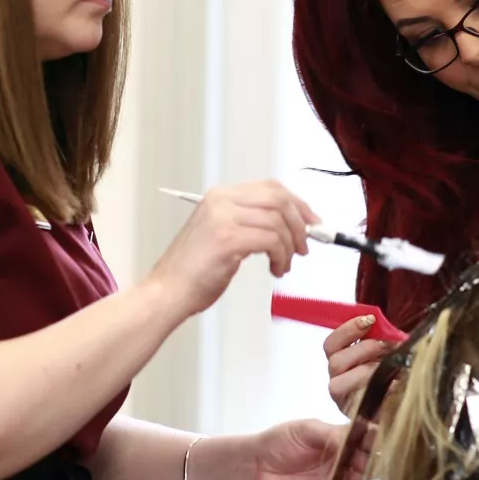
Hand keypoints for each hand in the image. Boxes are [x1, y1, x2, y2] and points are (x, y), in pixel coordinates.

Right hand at [144, 182, 318, 319]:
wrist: (167, 291)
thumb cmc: (193, 272)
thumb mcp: (221, 235)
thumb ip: (250, 224)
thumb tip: (289, 226)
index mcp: (219, 197)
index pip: (270, 187)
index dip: (297, 203)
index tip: (311, 221)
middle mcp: (221, 201)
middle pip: (279, 199)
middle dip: (301, 223)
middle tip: (304, 245)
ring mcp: (223, 218)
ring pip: (278, 221)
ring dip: (290, 246)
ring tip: (284, 264)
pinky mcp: (227, 239)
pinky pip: (272, 240)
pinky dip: (281, 256)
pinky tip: (276, 269)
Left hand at [251, 418, 371, 479]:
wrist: (255, 468)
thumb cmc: (281, 442)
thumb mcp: (307, 429)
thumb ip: (333, 433)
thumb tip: (358, 435)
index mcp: (344, 445)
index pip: (367, 444)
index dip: (372, 442)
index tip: (371, 439)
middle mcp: (345, 467)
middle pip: (368, 469)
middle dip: (368, 465)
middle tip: (359, 462)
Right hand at [321, 316, 390, 415]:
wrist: (401, 410)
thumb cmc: (393, 377)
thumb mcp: (388, 355)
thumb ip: (384, 341)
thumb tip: (394, 332)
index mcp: (340, 362)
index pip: (332, 344)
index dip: (348, 330)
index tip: (370, 320)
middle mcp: (336, 380)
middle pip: (336, 362)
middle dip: (364, 349)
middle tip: (387, 345)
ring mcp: (342, 399)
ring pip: (341, 383)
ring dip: (369, 371)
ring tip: (393, 367)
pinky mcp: (354, 415)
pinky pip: (360, 401)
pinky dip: (381, 390)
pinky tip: (396, 384)